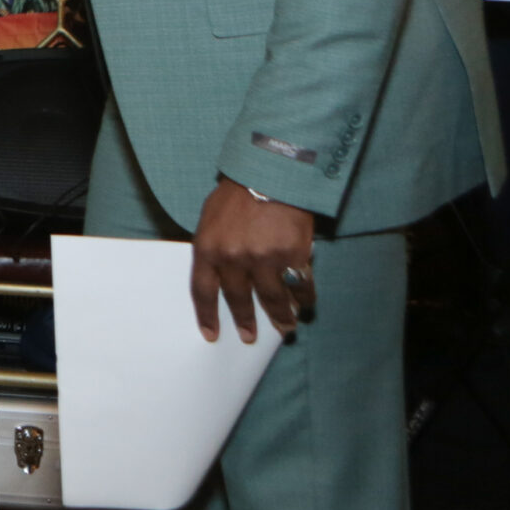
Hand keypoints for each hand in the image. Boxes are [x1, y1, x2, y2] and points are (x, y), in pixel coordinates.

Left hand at [190, 177, 316, 342]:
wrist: (270, 173)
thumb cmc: (237, 194)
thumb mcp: (209, 218)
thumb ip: (213, 247)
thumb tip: (218, 274)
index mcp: (208, 248)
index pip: (203, 291)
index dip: (207, 316)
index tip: (212, 335)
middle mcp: (233, 258)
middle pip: (238, 299)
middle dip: (246, 321)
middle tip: (250, 336)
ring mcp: (263, 259)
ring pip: (272, 298)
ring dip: (280, 316)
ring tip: (286, 327)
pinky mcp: (292, 255)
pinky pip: (299, 285)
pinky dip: (304, 297)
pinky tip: (305, 303)